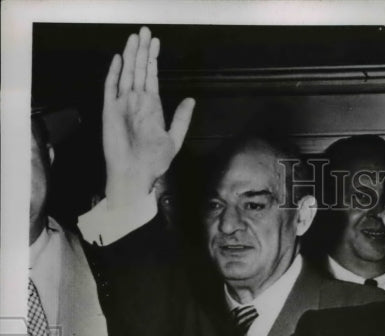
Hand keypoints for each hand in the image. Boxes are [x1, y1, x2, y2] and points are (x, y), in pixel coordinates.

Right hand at [103, 26, 194, 208]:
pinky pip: (111, 87)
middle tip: (145, 30)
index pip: (152, 77)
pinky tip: (119, 59)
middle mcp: (137, 101)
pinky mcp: (111, 110)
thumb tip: (191, 100)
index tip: (156, 42)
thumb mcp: (174, 139)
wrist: (135, 174)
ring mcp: (123, 104)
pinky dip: (114, 73)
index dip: (154, 59)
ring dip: (131, 55)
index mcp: (151, 107)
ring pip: (127, 73)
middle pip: (140, 70)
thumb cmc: (154, 161)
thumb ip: (181, 119)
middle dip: (142, 50)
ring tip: (135, 37)